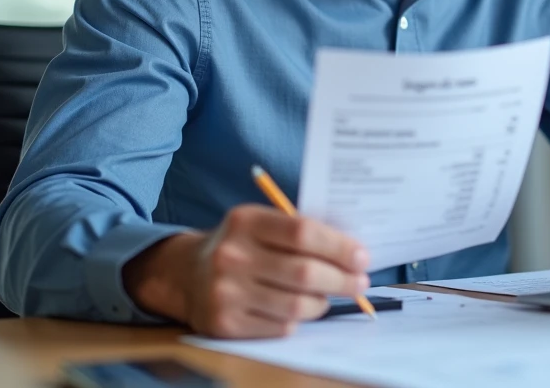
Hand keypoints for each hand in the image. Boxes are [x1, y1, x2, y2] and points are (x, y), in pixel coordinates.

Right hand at [123, 204, 369, 338]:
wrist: (187, 274)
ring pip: (295, 306)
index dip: (339, 247)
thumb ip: (301, 231)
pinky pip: (280, 328)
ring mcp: (225, 292)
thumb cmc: (243, 245)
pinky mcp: (223, 324)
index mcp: (246, 221)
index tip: (362, 257)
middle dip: (341, 280)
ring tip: (328, 296)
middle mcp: (232, 255)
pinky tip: (300, 310)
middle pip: (304, 273)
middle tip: (359, 283)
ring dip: (322, 303)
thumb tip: (354, 251)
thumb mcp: (263, 224)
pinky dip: (298, 321)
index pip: (303, 233)